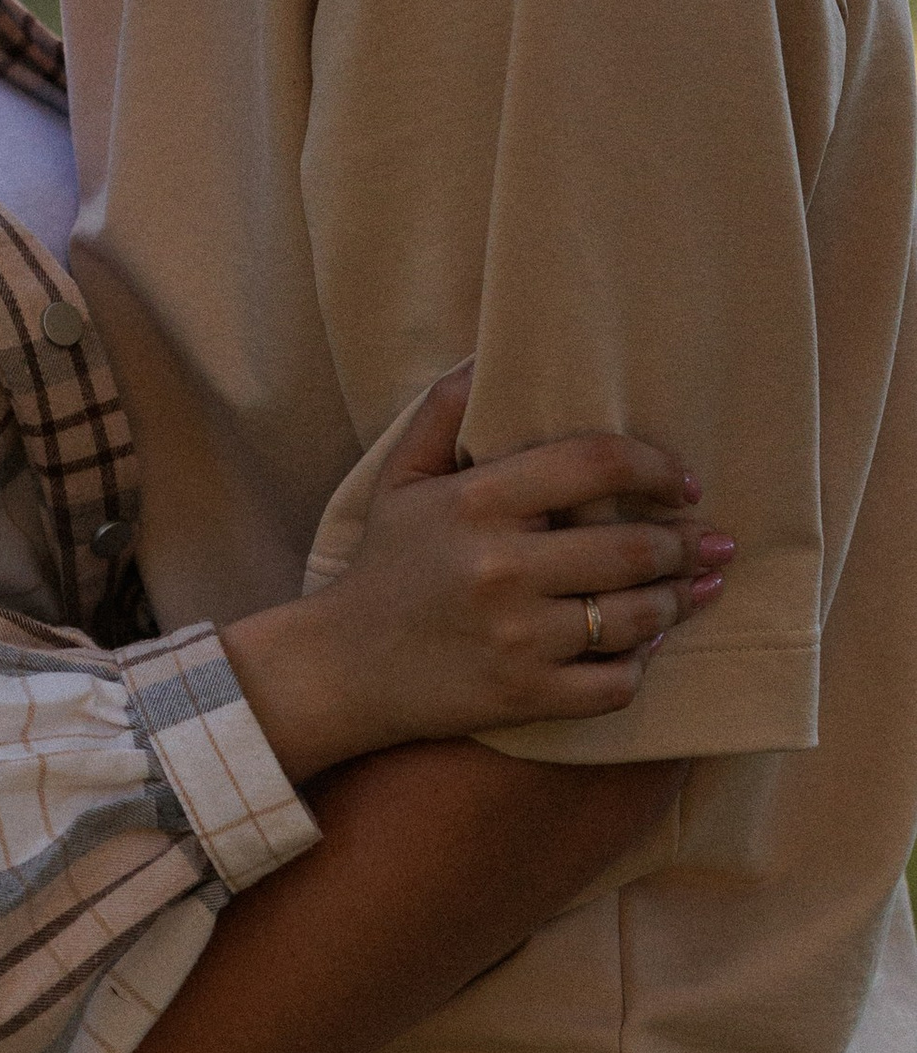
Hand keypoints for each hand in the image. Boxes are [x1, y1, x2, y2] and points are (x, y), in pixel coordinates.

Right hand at [224, 368, 734, 776]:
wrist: (342, 668)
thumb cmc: (383, 566)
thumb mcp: (400, 479)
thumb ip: (442, 412)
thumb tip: (485, 356)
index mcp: (476, 503)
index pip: (595, 465)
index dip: (655, 467)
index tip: (682, 481)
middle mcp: (501, 568)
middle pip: (632, 547)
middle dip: (686, 543)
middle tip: (712, 541)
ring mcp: (517, 637)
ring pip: (636, 618)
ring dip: (679, 601)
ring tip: (697, 589)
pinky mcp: (525, 696)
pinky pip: (615, 684)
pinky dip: (640, 665)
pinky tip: (649, 646)